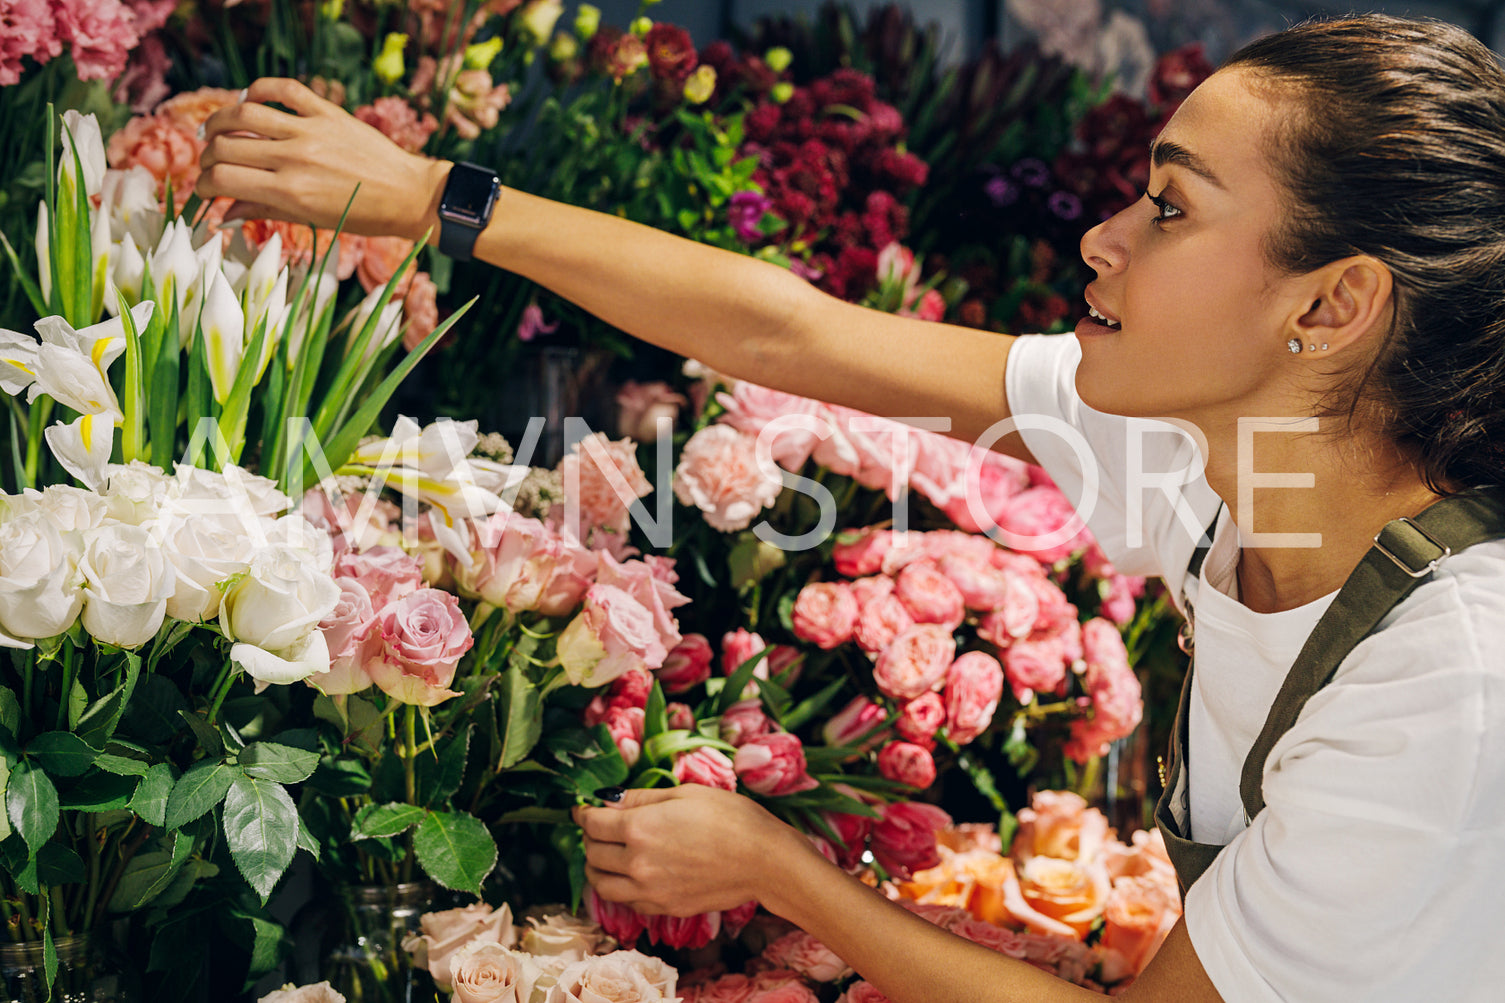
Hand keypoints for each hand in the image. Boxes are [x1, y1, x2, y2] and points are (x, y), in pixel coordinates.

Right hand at [195, 77, 450, 241]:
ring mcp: (311, 131)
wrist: (408, 194)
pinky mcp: (327, 112)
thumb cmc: (362, 215)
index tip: (206, 190)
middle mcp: (296, 158)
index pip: (223, 179)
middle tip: (211, 164)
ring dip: (219, 121)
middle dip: (207, 157)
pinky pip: (283, 89)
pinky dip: (258, 89)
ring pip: (244, 112)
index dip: (203, 185)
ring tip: (216, 131)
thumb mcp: (312, 221)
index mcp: (290, 192)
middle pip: (225, 146)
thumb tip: (224, 212)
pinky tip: (249, 101)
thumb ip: (265, 211)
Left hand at [573, 785, 811, 916]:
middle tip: (598, 828)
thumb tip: (610, 799)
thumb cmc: (731, 818)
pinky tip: (632, 874)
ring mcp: (650, 891)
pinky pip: (627, 902)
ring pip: (601, 885)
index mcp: (640, 828)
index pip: (593, 823)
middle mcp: (637, 863)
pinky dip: (620, 888)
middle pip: (592, 854)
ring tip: (606, 855)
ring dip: (597, 867)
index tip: (582, 808)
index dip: (583, 813)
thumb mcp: (685, 794)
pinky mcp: (664, 908)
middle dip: (589, 838)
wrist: (763, 860)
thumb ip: (642, 798)